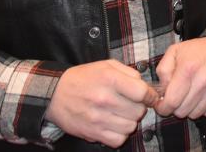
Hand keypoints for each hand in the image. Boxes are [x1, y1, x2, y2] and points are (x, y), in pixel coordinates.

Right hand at [45, 60, 159, 146]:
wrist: (55, 94)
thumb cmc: (83, 78)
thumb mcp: (106, 65)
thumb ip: (129, 72)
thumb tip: (145, 85)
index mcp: (110, 79)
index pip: (142, 92)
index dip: (150, 95)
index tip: (149, 97)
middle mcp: (104, 99)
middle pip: (138, 111)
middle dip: (139, 108)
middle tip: (131, 104)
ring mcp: (98, 118)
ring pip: (130, 127)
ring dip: (130, 122)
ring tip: (122, 114)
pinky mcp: (92, 133)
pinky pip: (118, 140)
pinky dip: (120, 135)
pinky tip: (115, 125)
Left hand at [153, 37, 205, 118]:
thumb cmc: (199, 50)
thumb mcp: (175, 51)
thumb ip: (163, 70)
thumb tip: (162, 92)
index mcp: (188, 68)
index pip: (171, 102)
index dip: (163, 108)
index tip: (162, 106)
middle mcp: (204, 79)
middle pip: (182, 111)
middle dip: (176, 107)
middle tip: (179, 97)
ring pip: (195, 114)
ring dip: (191, 108)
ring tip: (192, 94)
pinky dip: (204, 108)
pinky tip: (204, 96)